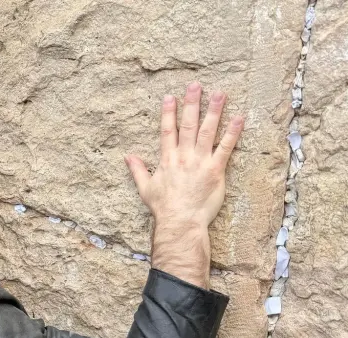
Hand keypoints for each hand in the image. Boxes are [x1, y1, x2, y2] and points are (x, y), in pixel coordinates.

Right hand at [125, 82, 244, 287]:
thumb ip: (137, 170)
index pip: (167, 131)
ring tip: (220, 94)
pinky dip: (233, 132)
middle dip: (192, 104)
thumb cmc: (163, 208)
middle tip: (196, 86)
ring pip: (207, 131)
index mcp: (167, 160)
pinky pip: (226, 147)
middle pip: (188, 125)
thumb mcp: (145, 188)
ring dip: (214, 111)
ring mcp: (201, 162)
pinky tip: (239, 118)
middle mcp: (183, 156)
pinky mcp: (216, 170)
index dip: (168, 113)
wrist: (180, 222)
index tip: (170, 97)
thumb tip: (128, 157)